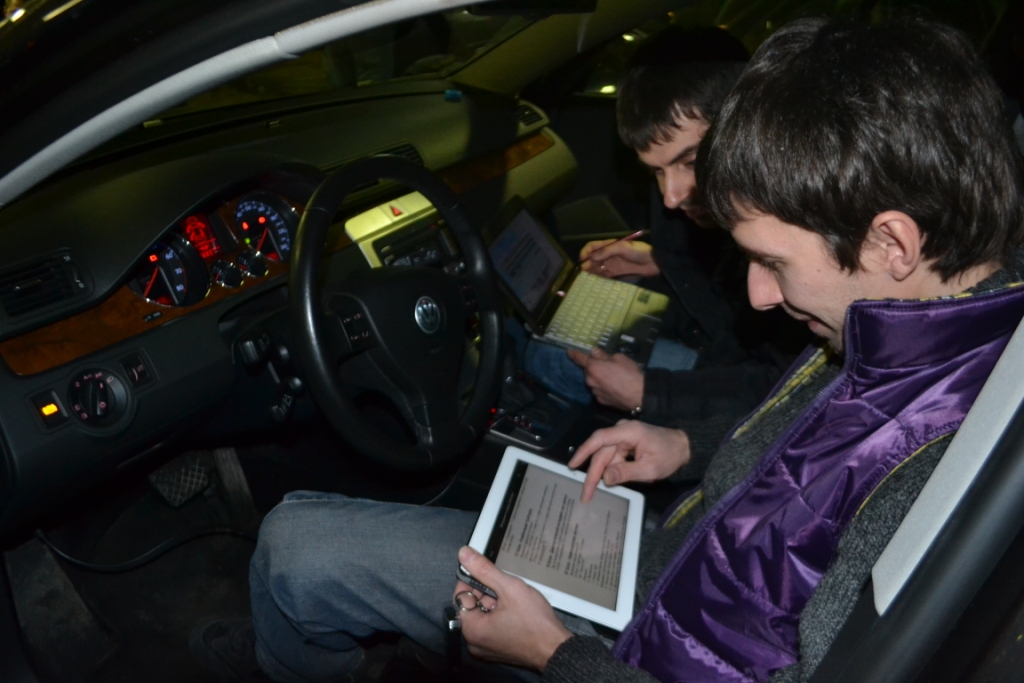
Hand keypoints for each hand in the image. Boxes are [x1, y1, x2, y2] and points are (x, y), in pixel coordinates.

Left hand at [454, 546, 571, 670]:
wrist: (556, 648)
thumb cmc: (534, 621)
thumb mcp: (510, 588)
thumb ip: (484, 570)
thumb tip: (463, 553)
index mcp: (471, 630)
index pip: (460, 596)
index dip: (473, 580)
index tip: (488, 573)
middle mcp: (474, 643)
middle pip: (472, 607)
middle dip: (486, 593)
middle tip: (506, 588)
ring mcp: (486, 649)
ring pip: (483, 616)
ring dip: (494, 603)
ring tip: (513, 599)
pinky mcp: (498, 651)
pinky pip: (491, 627)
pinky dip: (500, 616)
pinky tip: (515, 610)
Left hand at [567, 348, 643, 410]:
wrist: (639, 395)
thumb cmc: (630, 373)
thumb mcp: (618, 358)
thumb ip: (603, 355)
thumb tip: (593, 352)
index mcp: (593, 368)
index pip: (579, 358)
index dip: (574, 354)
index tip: (569, 351)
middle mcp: (590, 381)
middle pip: (588, 371)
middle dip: (594, 367)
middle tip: (606, 365)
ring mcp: (595, 392)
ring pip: (593, 381)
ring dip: (598, 378)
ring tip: (612, 378)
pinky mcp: (601, 401)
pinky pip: (599, 390)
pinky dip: (603, 387)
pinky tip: (613, 387)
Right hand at [568, 420, 689, 501]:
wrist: (684, 446)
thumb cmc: (669, 455)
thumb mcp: (650, 468)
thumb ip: (626, 472)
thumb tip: (606, 478)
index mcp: (628, 432)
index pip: (600, 439)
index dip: (584, 452)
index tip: (572, 465)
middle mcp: (622, 430)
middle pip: (601, 452)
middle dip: (592, 474)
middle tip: (586, 494)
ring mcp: (623, 436)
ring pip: (605, 456)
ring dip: (600, 474)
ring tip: (592, 492)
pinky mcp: (625, 442)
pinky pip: (612, 456)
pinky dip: (608, 469)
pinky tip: (602, 482)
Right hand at [579, 239, 659, 277]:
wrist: (654, 263)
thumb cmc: (639, 252)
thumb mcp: (623, 247)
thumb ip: (607, 251)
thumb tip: (591, 257)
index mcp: (609, 245)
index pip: (593, 247)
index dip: (586, 252)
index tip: (582, 260)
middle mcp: (608, 255)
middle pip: (592, 259)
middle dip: (586, 264)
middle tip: (583, 273)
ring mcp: (611, 265)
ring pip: (596, 268)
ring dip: (590, 272)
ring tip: (585, 279)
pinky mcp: (615, 274)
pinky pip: (603, 276)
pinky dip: (597, 279)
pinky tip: (594, 283)